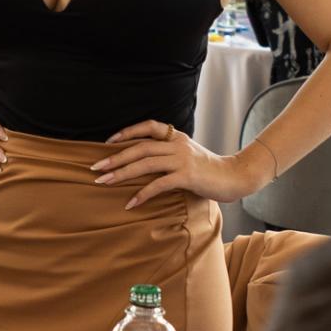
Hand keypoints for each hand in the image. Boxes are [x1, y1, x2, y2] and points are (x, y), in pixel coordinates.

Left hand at [91, 119, 239, 212]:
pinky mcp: (187, 176)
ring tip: (104, 183)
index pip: (148, 127)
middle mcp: (178, 144)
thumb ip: (170, 154)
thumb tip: (145, 162)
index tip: (108, 141)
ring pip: (145, 163)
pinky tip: (130, 203)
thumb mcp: (189, 155)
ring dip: (121, 173)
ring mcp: (182, 159)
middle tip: (95, 168)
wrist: (235, 177)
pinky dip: (142, 194)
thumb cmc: (210, 170)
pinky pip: (159, 184)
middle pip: (140, 147)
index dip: (127, 132)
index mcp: (177, 137)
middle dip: (115, 157)